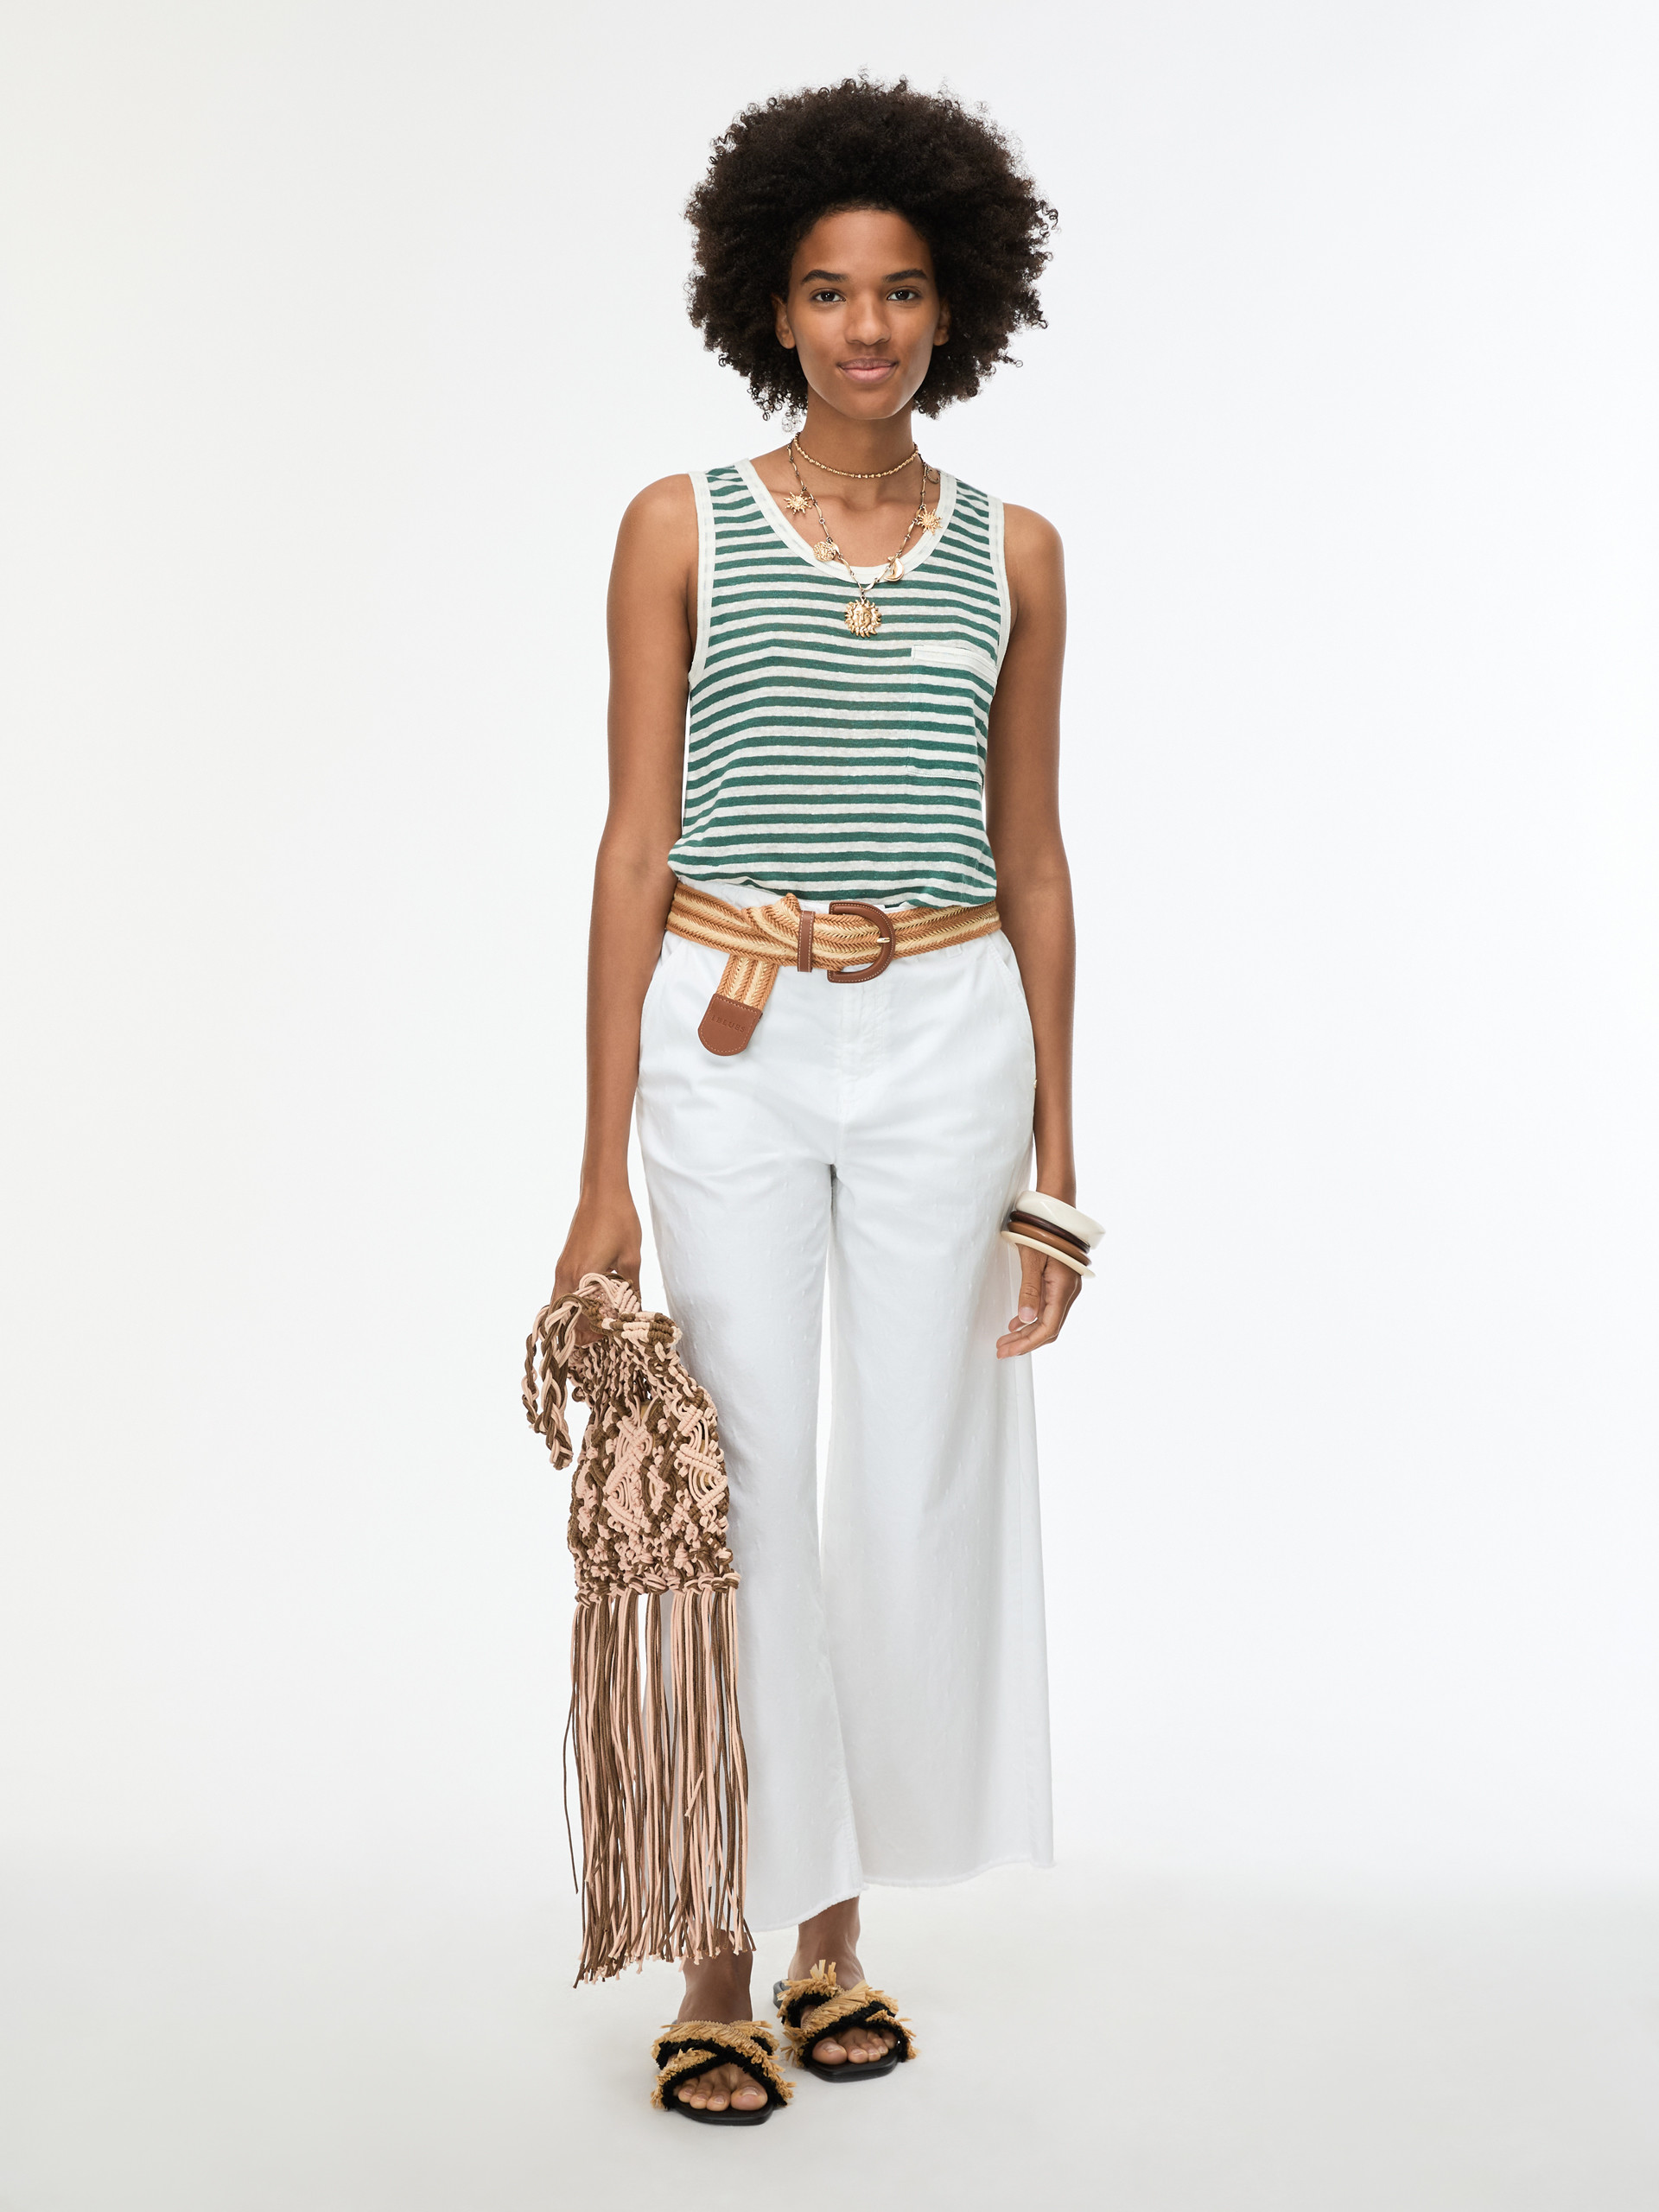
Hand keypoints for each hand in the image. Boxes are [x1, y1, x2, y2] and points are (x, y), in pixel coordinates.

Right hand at [553, 1188, 642, 1328]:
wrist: (602, 1191)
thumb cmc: (619, 1220)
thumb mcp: (631, 1257)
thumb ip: (632, 1290)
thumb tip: (634, 1313)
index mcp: (581, 1277)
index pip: (581, 1321)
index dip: (596, 1334)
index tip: (614, 1336)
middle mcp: (565, 1275)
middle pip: (565, 1318)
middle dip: (582, 1331)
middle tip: (604, 1335)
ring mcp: (562, 1268)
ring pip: (561, 1305)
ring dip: (577, 1317)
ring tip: (600, 1322)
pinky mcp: (564, 1262)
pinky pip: (563, 1292)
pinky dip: (575, 1303)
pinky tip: (594, 1303)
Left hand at [995, 1242, 1081, 1357]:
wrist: (1057, 1212)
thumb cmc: (1043, 1231)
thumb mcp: (1032, 1259)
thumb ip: (1029, 1290)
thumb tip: (1026, 1319)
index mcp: (1063, 1288)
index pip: (1048, 1328)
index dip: (1028, 1343)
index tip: (1008, 1351)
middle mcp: (1069, 1292)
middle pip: (1049, 1328)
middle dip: (1025, 1342)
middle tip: (1001, 1350)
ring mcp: (1067, 1288)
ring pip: (1048, 1320)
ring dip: (1027, 1332)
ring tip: (1005, 1340)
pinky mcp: (1061, 1283)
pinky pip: (1048, 1308)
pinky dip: (1032, 1318)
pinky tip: (1017, 1324)